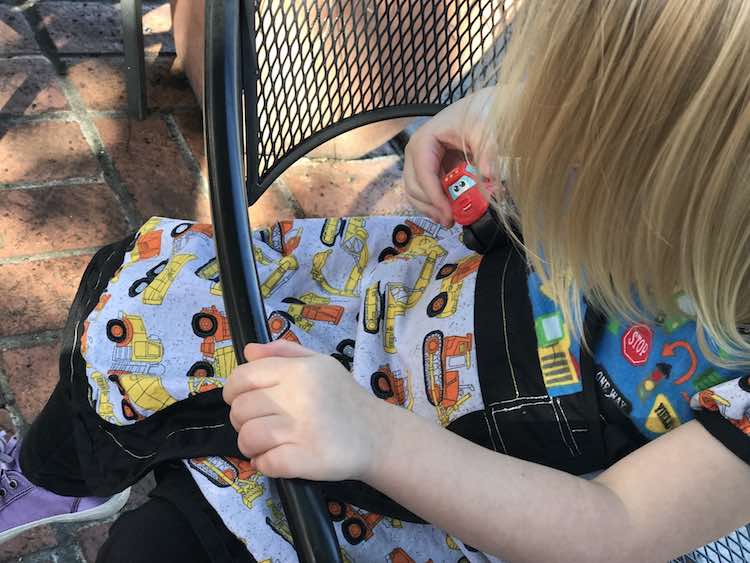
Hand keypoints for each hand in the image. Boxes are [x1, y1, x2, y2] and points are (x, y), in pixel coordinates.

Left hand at [223, 340, 389, 480]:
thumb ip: (284, 352)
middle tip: (258, 424)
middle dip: (242, 421)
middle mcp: (299, 397)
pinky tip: (275, 459)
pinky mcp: (307, 459)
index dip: (232, 391)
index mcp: (299, 371)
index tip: (239, 401)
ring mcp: (302, 430)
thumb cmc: (345, 397)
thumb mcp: (321, 363)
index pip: (243, 377)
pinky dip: (264, 464)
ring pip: (249, 438)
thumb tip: (248, 351)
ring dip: (251, 445)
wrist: (378, 435)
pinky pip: (266, 463)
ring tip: (265, 445)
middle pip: (241, 410)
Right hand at [403, 87, 496, 226]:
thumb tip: (490, 176)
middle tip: (451, 221)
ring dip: (429, 209)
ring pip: (415, 192)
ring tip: (448, 221)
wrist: (482, 107)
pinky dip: (434, 204)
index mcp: (424, 140)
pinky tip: (448, 212)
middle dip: (430, 207)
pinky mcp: (429, 168)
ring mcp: (421, 161)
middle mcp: (416, 152)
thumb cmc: (481, 113)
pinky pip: (425, 190)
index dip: (434, 198)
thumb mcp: (485, 130)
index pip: (423, 174)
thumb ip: (487, 151)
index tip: (449, 215)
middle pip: (414, 186)